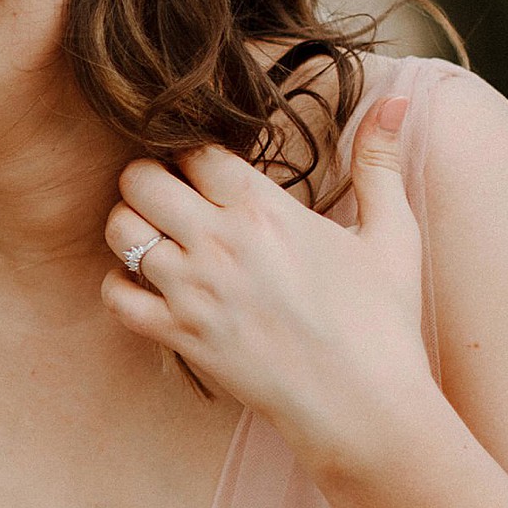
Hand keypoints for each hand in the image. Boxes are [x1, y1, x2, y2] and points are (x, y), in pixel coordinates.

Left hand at [101, 95, 433, 469]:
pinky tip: (148, 288)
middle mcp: (219, 244)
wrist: (366, 408)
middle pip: (139, 178)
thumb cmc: (383, 321)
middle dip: (148, 180)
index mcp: (264, 210)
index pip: (193, 148)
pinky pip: (114, 298)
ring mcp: (193, 293)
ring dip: (130, 228)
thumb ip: (379, 161)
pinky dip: (119, 288)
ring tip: (157, 238)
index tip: (207, 172)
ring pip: (118, 231)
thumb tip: (392, 100)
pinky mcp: (180, 338)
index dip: (193, 153)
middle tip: (171, 199)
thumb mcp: (392, 234)